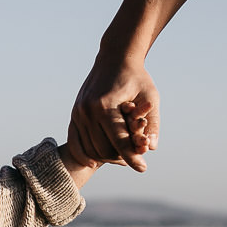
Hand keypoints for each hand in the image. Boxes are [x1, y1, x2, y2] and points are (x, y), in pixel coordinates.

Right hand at [70, 53, 158, 171]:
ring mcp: (78, 112)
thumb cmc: (137, 78)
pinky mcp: (74, 113)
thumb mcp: (150, 98)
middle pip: (103, 148)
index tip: (143, 169)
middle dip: (120, 158)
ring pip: (90, 148)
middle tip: (134, 160)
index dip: (132, 157)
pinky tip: (93, 162)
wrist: (115, 58)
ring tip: (120, 158)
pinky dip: (83, 153)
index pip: (119, 141)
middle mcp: (88, 110)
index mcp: (106, 106)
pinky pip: (74, 141)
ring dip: (104, 156)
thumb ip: (153, 123)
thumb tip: (152, 148)